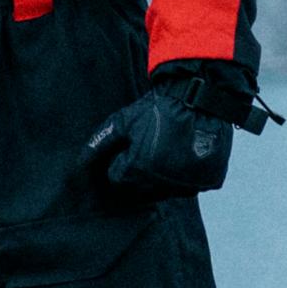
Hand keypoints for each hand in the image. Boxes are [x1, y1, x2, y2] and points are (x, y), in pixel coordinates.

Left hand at [83, 63, 269, 202]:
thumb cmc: (156, 109)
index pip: (117, 177)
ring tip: (168, 148)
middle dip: (139, 171)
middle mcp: (162, 183)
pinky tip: (186, 154)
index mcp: (137, 170)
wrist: (197, 98)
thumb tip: (79, 162)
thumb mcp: (124, 121)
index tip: (131, 145)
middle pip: (140, 188)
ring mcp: (187, 184)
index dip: (121, 160)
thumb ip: (100, 142)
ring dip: (162, 175)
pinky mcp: (207, 182)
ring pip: (165, 189)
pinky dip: (186, 174)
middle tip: (150, 146)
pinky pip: (189, 185)